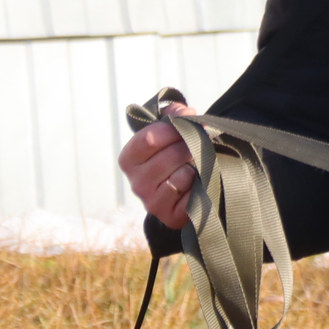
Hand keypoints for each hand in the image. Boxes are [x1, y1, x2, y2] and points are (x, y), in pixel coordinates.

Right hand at [118, 103, 199, 229]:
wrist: (180, 194)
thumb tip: (185, 112)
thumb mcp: (167, 133)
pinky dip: (199, 186)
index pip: (149, 138)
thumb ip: (172, 115)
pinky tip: (196, 184)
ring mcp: (151, 202)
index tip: (188, 122)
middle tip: (199, 143)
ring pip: (182, 175)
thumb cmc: (172, 157)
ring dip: (194, 166)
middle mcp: (136, 182)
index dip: (172, 128)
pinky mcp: (170, 216)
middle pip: (169, 156)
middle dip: (189, 146)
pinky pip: (191, 196)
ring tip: (195, 164)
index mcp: (129, 159)